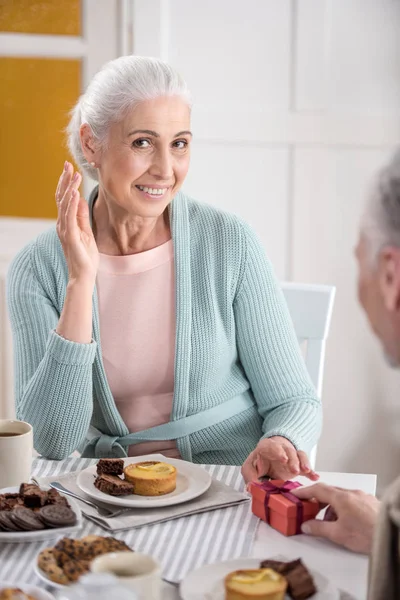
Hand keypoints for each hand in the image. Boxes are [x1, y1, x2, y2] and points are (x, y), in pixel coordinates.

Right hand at [56, 162, 98, 284]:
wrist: (84, 275)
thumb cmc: (85, 256)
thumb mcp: (86, 232)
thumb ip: (81, 216)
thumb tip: (79, 199)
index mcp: (66, 223)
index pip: (64, 199)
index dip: (66, 183)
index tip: (70, 169)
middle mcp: (62, 224)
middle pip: (61, 197)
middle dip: (65, 180)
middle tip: (68, 164)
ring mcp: (65, 230)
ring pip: (64, 204)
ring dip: (69, 188)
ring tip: (74, 174)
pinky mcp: (70, 236)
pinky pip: (69, 217)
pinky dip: (70, 203)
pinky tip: (73, 192)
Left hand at [241, 436, 318, 482]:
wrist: (268, 456)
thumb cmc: (258, 462)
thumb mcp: (250, 468)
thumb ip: (250, 477)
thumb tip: (251, 488)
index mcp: (266, 447)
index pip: (272, 446)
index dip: (278, 452)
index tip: (283, 459)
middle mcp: (281, 449)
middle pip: (288, 450)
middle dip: (292, 460)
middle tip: (294, 470)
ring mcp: (291, 456)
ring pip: (299, 455)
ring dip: (303, 463)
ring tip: (306, 471)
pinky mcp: (298, 464)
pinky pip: (306, 465)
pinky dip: (311, 471)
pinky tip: (315, 477)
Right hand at [292, 483, 379, 553]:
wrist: (389, 535)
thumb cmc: (367, 534)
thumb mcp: (338, 534)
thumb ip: (319, 528)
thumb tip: (306, 526)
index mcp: (341, 497)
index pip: (318, 489)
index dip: (305, 491)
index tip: (296, 494)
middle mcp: (352, 493)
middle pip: (330, 492)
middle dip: (318, 501)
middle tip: (309, 509)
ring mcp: (362, 496)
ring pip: (341, 497)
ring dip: (332, 507)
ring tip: (330, 523)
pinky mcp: (371, 503)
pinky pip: (352, 501)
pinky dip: (343, 508)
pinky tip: (345, 522)